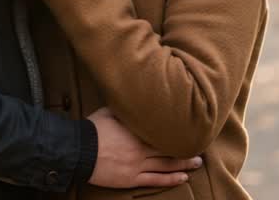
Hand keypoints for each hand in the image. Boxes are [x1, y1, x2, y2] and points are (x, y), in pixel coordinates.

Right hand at [87, 107, 201, 188]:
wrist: (78, 151)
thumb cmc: (92, 130)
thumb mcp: (109, 112)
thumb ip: (125, 109)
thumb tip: (135, 97)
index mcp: (137, 132)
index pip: (164, 132)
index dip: (179, 133)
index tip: (191, 130)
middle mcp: (141, 149)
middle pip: (169, 150)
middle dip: (186, 150)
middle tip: (200, 149)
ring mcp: (137, 166)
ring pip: (166, 165)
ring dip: (183, 165)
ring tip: (196, 163)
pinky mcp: (131, 179)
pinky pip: (155, 180)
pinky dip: (170, 179)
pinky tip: (182, 178)